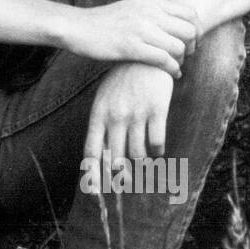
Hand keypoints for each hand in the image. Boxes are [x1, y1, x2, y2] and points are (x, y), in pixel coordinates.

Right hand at [62, 0, 198, 76]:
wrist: (76, 27)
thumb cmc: (103, 22)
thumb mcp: (132, 8)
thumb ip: (153, 14)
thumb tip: (175, 25)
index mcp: (151, 2)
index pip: (190, 14)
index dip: (196, 31)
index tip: (191, 43)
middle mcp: (149, 13)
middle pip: (189, 31)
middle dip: (192, 47)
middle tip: (185, 57)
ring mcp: (140, 29)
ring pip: (178, 47)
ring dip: (181, 61)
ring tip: (176, 67)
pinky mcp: (130, 46)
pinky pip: (163, 60)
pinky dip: (172, 70)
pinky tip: (172, 75)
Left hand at [84, 62, 175, 179]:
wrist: (146, 54)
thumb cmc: (123, 80)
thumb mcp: (105, 99)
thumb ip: (102, 125)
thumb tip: (100, 155)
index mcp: (98, 114)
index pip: (91, 151)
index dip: (92, 175)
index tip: (95, 193)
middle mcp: (115, 116)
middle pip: (114, 159)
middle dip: (120, 177)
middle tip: (126, 186)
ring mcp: (136, 113)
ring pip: (137, 154)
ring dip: (142, 164)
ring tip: (144, 165)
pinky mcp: (157, 110)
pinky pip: (157, 142)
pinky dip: (157, 151)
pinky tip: (158, 150)